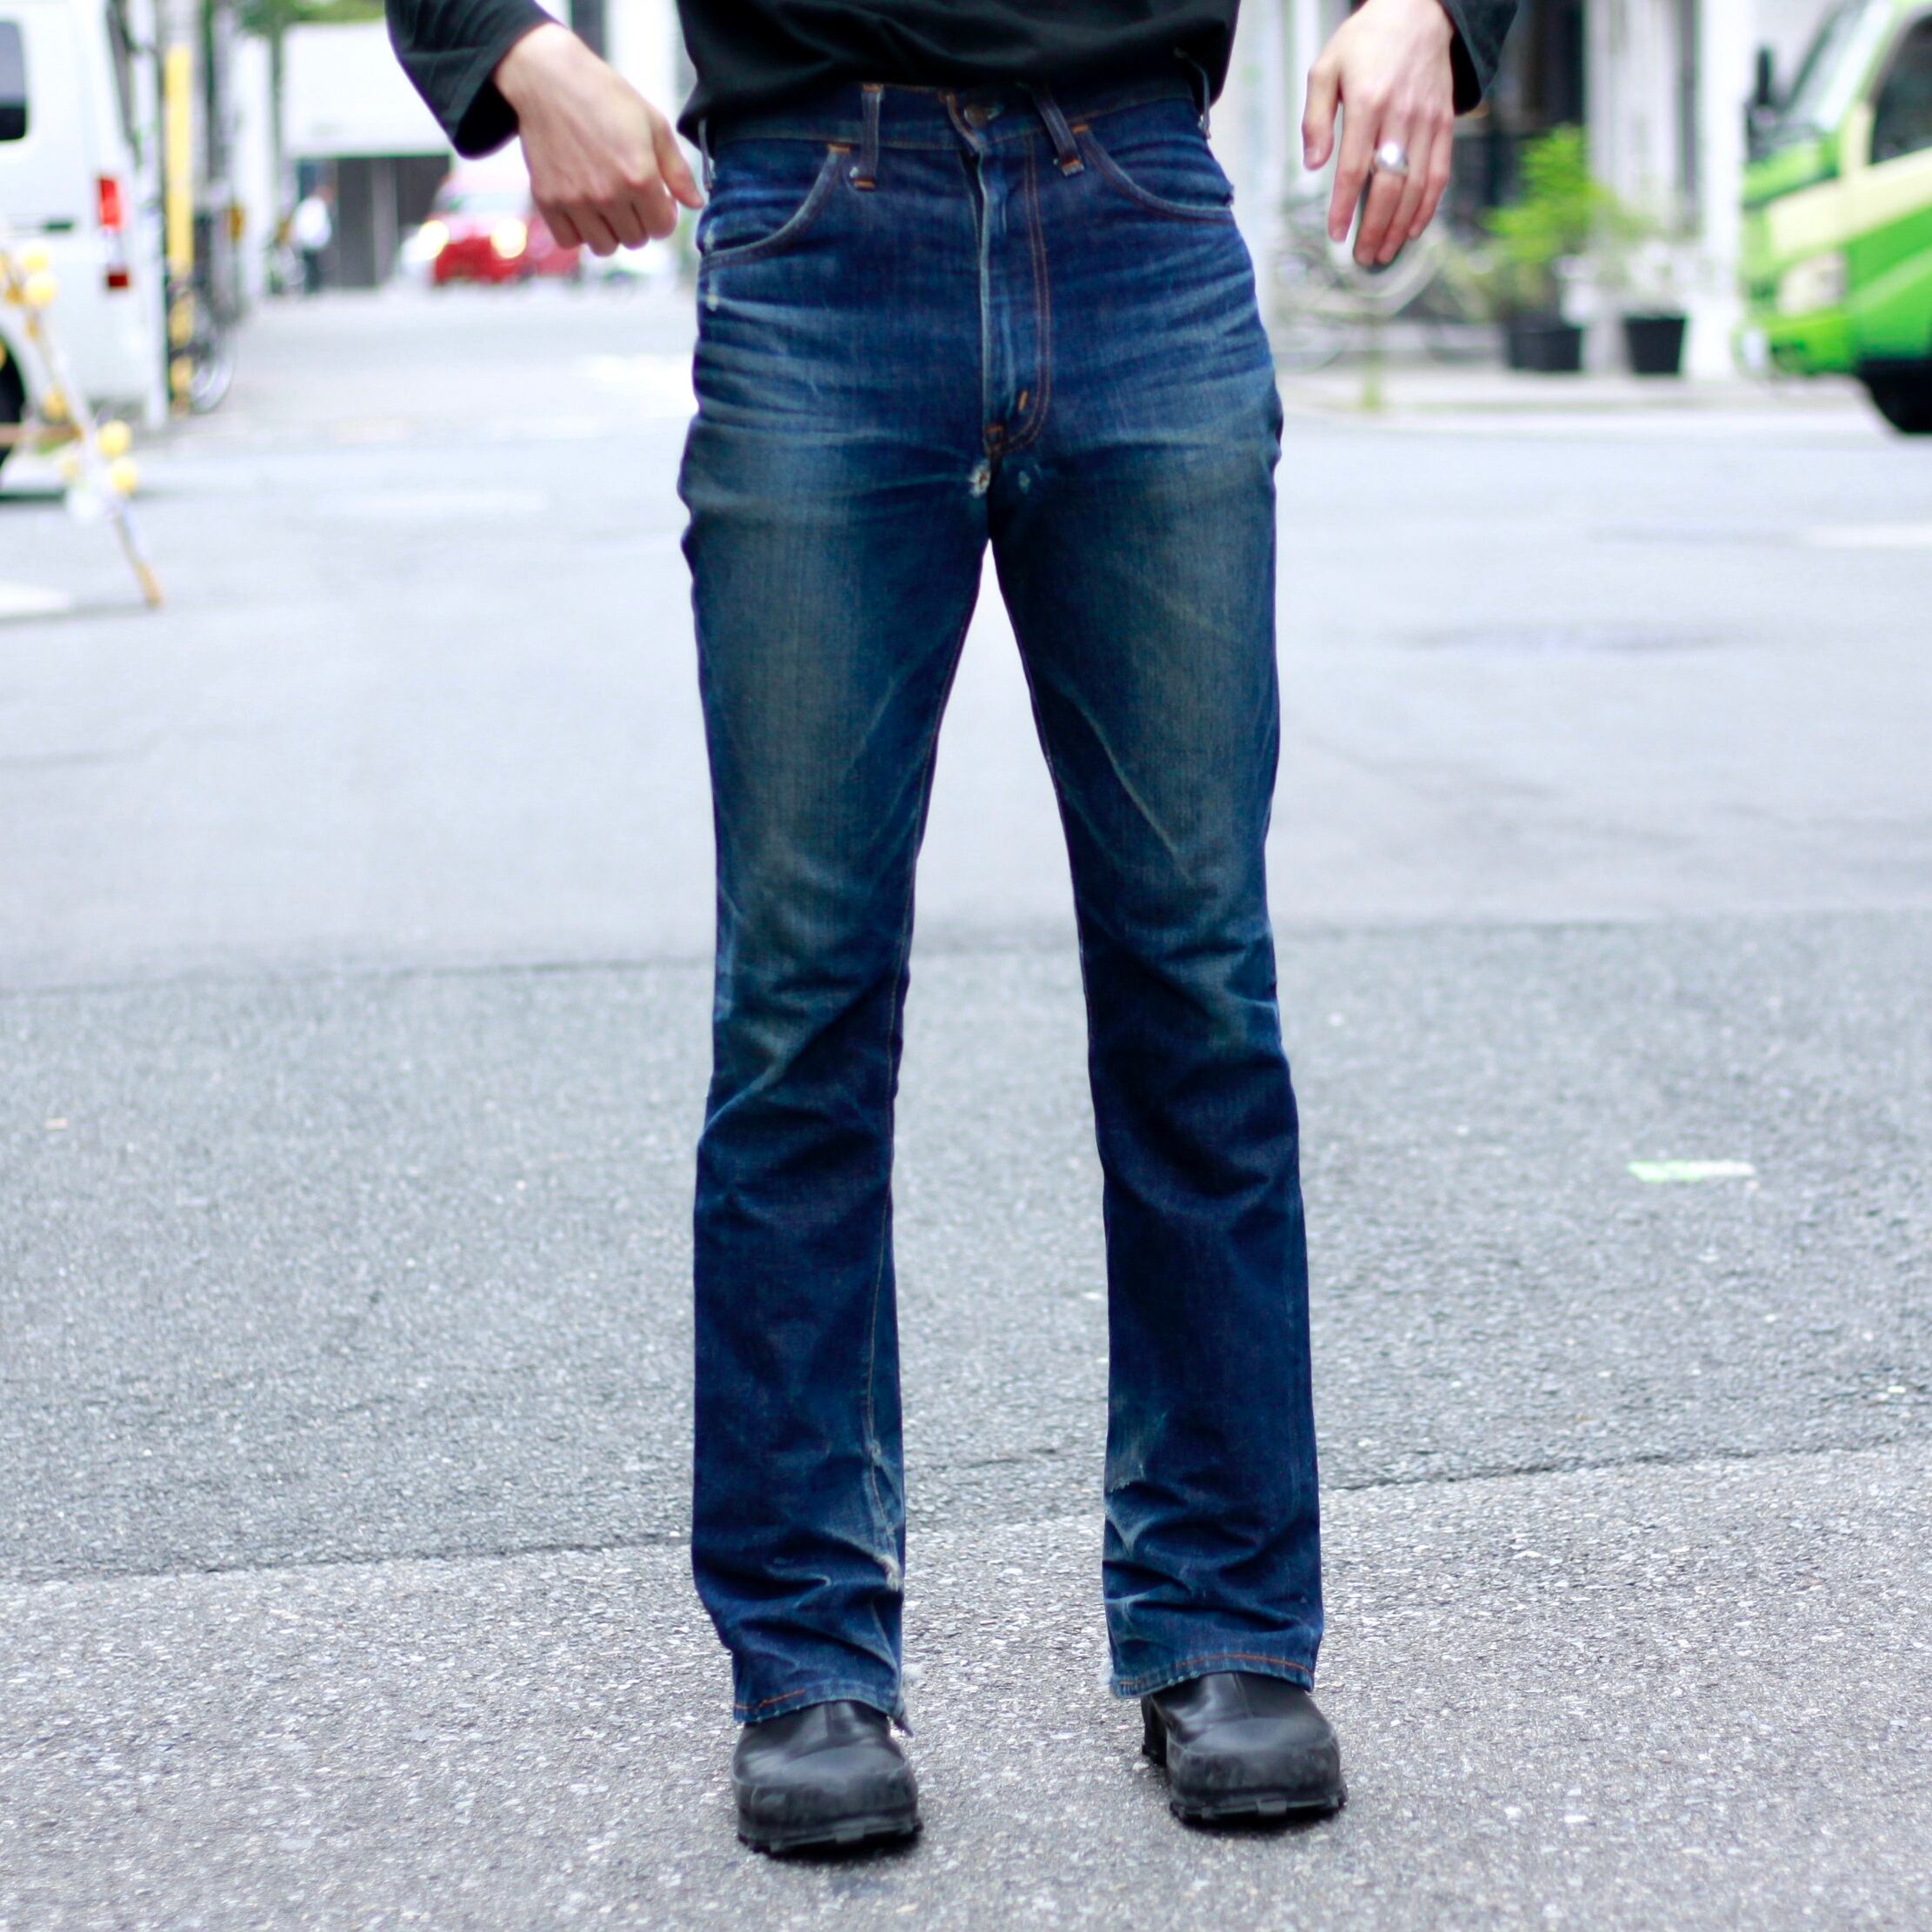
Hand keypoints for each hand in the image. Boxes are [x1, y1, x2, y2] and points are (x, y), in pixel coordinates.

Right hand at [495, 23, 702, 254]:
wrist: (549, 80)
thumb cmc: (606, 98)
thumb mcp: (653, 125)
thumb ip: (678, 170)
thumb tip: (696, 205)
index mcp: (640, 178)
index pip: (662, 228)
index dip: (663, 215)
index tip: (654, 196)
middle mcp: (608, 195)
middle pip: (635, 240)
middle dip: (638, 222)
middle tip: (628, 195)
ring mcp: (576, 201)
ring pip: (604, 247)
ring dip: (610, 231)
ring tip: (606, 204)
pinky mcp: (547, 200)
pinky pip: (569, 241)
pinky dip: (578, 232)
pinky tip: (582, 209)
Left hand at [1302, 0, 1455, 265]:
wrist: (1418, 11)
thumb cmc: (1365, 42)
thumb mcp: (1326, 68)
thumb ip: (1315, 119)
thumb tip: (1312, 166)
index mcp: (1367, 102)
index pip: (1353, 168)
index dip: (1344, 207)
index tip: (1336, 235)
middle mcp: (1400, 115)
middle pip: (1389, 185)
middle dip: (1374, 227)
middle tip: (1361, 257)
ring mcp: (1427, 122)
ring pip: (1416, 186)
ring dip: (1399, 226)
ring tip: (1383, 253)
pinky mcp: (1444, 124)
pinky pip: (1439, 174)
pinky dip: (1427, 207)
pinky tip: (1412, 230)